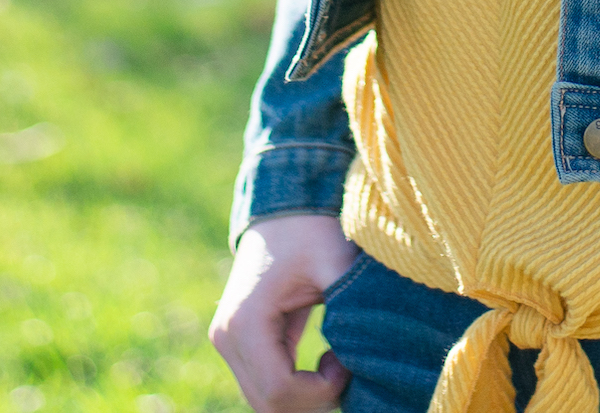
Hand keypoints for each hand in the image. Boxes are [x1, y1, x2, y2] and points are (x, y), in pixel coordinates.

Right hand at [210, 213, 357, 411]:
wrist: (284, 206)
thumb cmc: (314, 231)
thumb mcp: (338, 266)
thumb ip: (353, 312)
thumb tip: (372, 359)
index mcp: (246, 320)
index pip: (280, 391)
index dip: (321, 392)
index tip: (347, 362)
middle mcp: (226, 336)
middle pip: (269, 405)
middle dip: (315, 401)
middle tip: (347, 369)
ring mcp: (227, 340)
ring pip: (264, 402)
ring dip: (306, 398)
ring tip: (338, 363)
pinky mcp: (236, 342)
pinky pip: (265, 386)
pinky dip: (297, 389)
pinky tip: (328, 361)